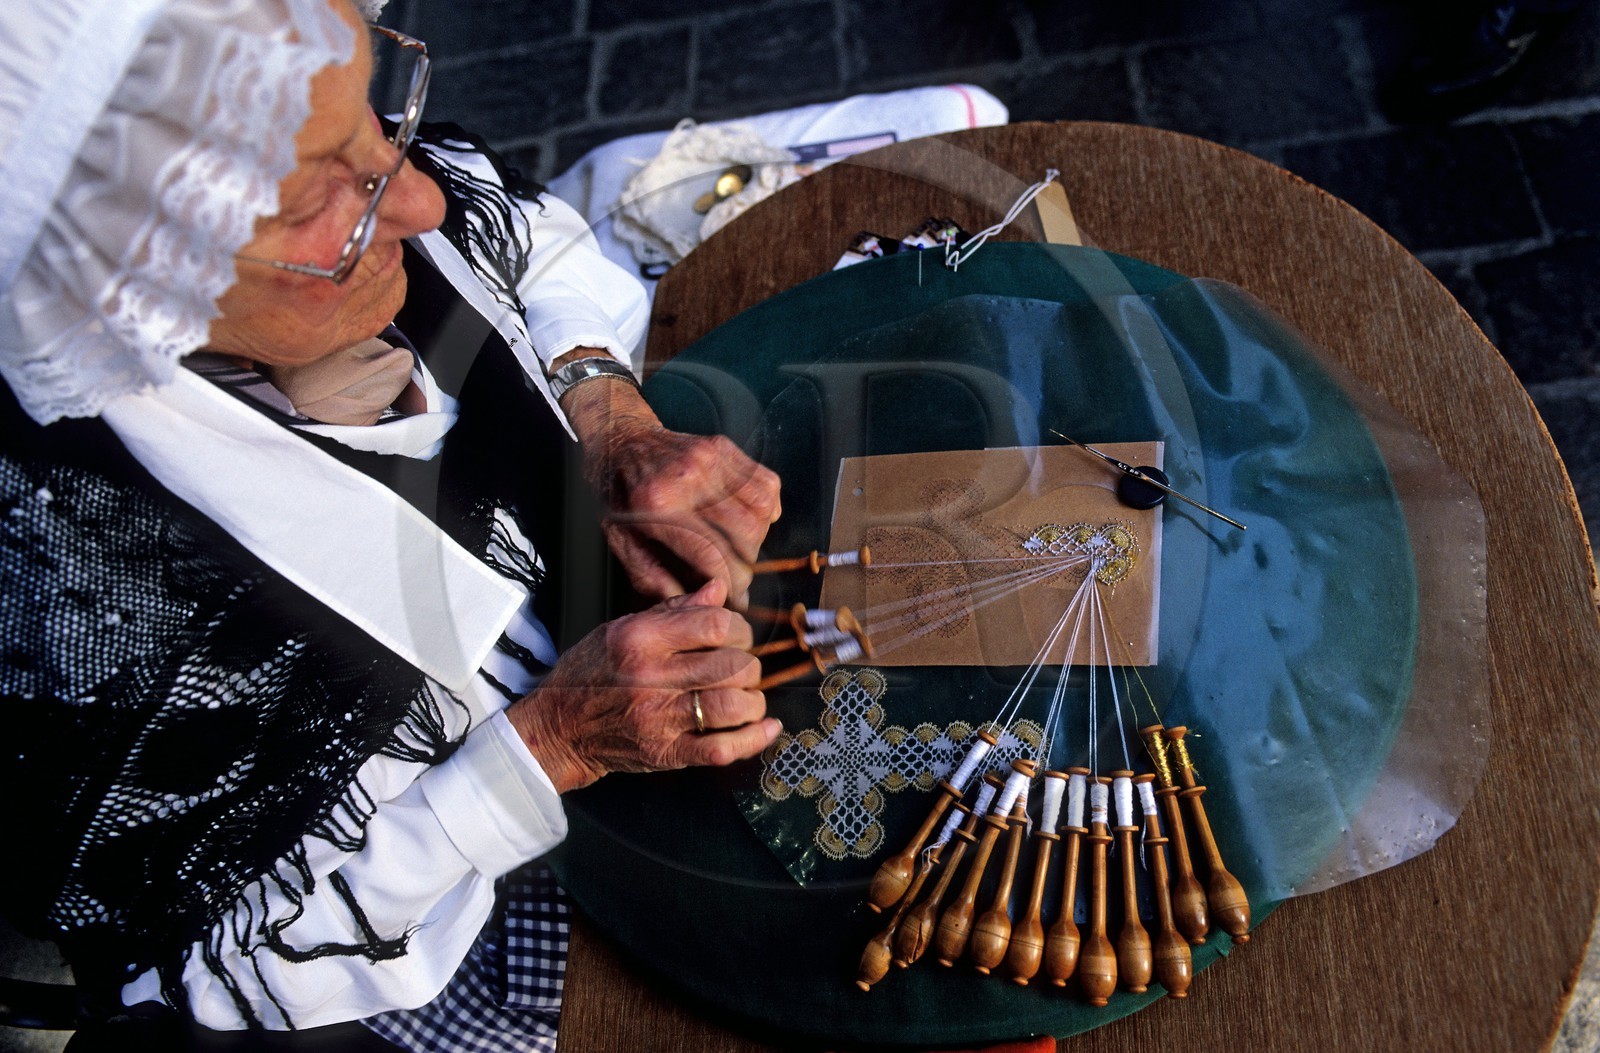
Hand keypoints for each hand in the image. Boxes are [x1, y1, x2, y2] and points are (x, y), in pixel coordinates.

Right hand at [506, 579, 780, 793]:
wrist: (559, 729)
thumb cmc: (590, 674)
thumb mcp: (621, 629)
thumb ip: (674, 610)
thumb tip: (717, 588)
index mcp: (641, 639)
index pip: (715, 624)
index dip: (738, 628)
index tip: (736, 636)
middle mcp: (652, 677)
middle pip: (732, 665)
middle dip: (748, 664)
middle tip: (741, 668)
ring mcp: (660, 719)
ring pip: (734, 705)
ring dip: (753, 700)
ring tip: (747, 696)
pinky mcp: (666, 753)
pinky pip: (722, 749)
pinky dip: (753, 739)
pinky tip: (767, 727)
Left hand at [556, 351, 780, 608]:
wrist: (618, 437)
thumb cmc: (617, 492)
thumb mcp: (618, 540)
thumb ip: (651, 576)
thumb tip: (690, 603)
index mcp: (659, 505)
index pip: (713, 555)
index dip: (731, 585)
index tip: (732, 598)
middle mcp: (688, 478)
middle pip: (745, 535)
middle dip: (746, 567)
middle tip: (736, 577)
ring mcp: (710, 458)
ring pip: (760, 512)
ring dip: (757, 539)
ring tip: (739, 548)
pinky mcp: (724, 447)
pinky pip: (766, 485)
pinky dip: (765, 509)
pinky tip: (747, 520)